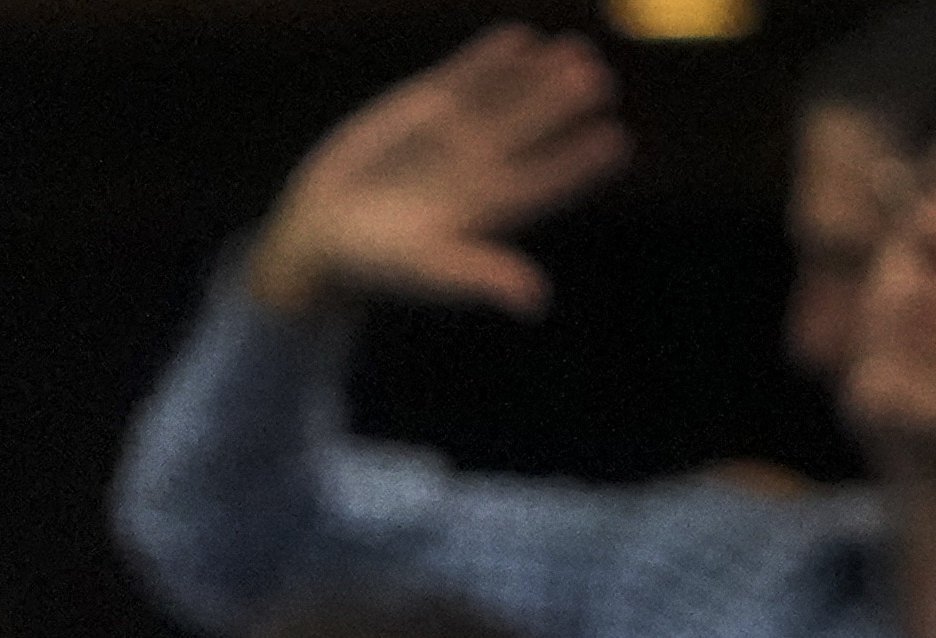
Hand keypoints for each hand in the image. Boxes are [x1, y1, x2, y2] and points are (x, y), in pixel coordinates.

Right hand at [252, 23, 631, 319]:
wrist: (321, 231)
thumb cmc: (374, 266)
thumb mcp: (429, 271)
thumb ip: (480, 276)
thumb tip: (537, 300)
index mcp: (490, 212)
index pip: (547, 183)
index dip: (580, 163)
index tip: (614, 142)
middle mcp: (482, 169)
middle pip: (535, 131)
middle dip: (564, 106)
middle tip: (595, 82)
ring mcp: (457, 134)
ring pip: (508, 98)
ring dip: (539, 76)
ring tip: (570, 52)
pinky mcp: (426, 106)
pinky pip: (466, 77)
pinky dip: (491, 60)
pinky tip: (518, 40)